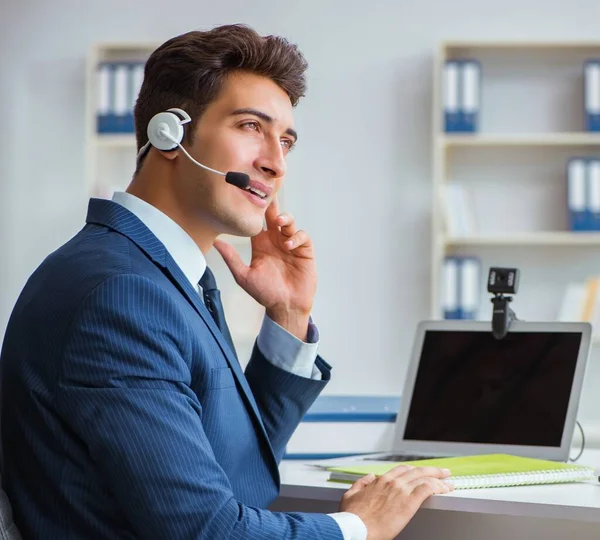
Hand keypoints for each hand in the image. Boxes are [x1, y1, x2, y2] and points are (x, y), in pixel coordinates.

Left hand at [213, 196, 315, 340]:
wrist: (285, 306)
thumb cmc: (264, 293)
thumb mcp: (244, 276)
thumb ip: (231, 258)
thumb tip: (215, 242)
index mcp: (260, 243)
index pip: (257, 221)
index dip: (255, 210)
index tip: (250, 197)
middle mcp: (275, 241)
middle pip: (274, 216)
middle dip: (272, 205)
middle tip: (269, 196)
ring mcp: (290, 244)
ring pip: (289, 222)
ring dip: (286, 219)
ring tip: (280, 222)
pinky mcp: (304, 251)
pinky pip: (302, 237)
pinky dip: (297, 237)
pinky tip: (289, 245)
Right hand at [339, 465, 452, 539]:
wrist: (357, 528)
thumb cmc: (353, 516)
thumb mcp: (350, 495)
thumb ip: (361, 484)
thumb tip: (369, 477)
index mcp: (380, 481)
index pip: (402, 470)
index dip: (414, 470)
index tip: (420, 472)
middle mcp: (392, 482)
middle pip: (417, 471)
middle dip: (432, 471)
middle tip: (442, 472)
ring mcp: (401, 491)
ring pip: (424, 478)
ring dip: (439, 478)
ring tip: (448, 481)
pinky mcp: (409, 503)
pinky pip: (427, 489)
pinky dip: (438, 487)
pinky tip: (444, 490)